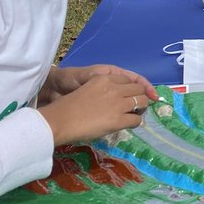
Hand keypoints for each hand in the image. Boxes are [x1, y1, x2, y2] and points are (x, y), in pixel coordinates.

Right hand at [38, 70, 156, 145]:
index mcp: (105, 78)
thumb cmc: (68, 106)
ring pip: (142, 102)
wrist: (62, 120)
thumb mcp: (88, 88)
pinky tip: (129, 124)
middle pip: (139, 89)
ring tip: (134, 114)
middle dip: (140, 97)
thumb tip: (111, 99)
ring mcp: (118, 104)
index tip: (131, 95)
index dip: (132, 88)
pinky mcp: (119, 119)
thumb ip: (101, 90)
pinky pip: (137, 119)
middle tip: (136, 106)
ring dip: (140, 109)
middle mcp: (114, 88)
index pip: (128, 80)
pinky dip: (135, 122)